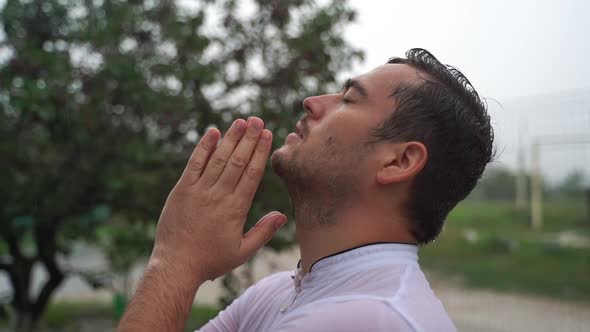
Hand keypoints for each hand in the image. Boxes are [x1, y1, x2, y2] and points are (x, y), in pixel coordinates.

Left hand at [152, 117, 286, 280]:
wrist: (175, 266)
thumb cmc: (210, 261)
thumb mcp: (242, 252)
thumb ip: (263, 232)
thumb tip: (282, 215)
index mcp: (235, 209)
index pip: (251, 174)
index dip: (260, 152)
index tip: (267, 135)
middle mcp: (218, 196)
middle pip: (237, 161)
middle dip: (248, 139)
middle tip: (257, 120)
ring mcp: (198, 191)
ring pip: (218, 159)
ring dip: (230, 138)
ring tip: (240, 121)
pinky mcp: (181, 190)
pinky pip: (194, 164)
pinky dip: (204, 147)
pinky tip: (212, 132)